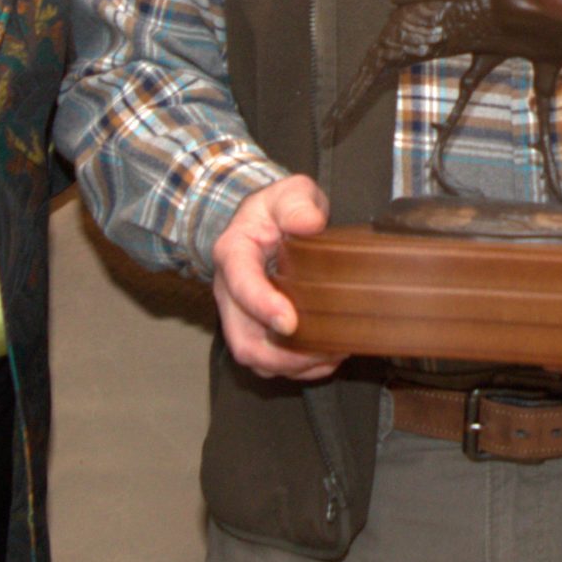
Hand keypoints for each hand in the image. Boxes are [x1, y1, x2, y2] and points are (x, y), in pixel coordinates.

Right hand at [210, 175, 340, 380]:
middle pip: (242, 339)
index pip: (241, 285)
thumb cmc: (276, 210)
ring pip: (255, 357)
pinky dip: (297, 368)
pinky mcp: (254, 330)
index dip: (263, 307)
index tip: (290, 322)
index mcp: (233, 253)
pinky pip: (268, 362)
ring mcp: (239, 315)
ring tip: (332, 354)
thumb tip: (310, 223)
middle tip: (324, 350)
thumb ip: (297, 204)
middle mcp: (229, 292)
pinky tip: (327, 357)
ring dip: (293, 365)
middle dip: (281, 354)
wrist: (262, 224)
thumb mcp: (289, 193)